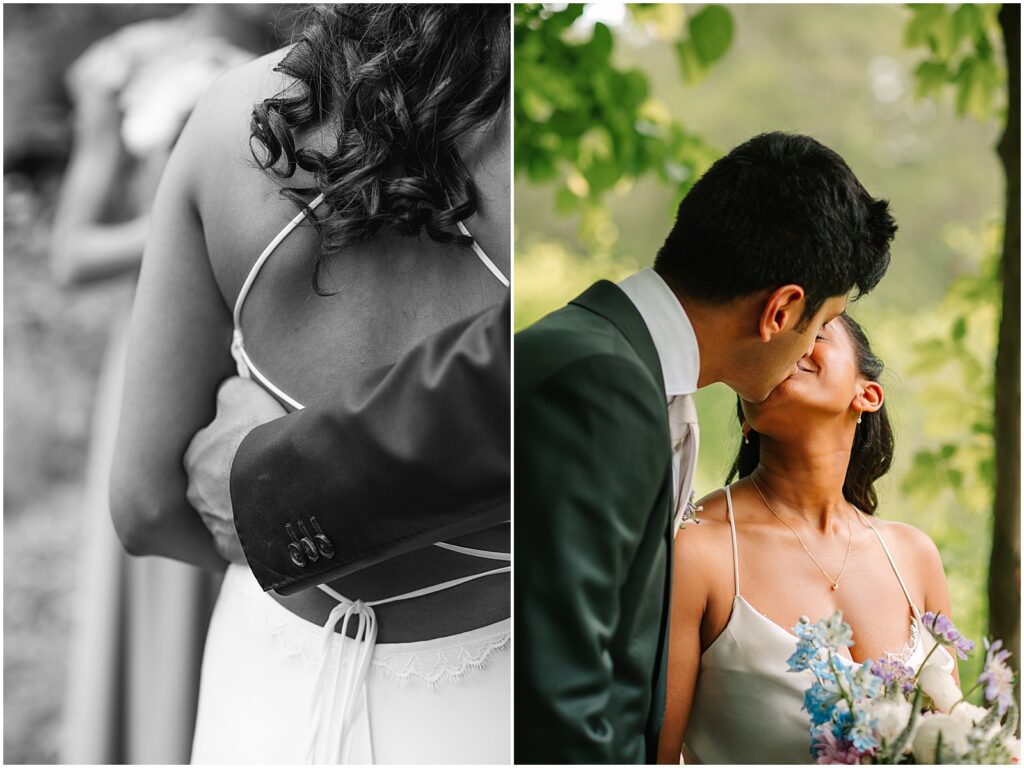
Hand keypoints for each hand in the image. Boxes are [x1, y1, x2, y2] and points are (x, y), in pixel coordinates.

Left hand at [184, 376, 286, 563]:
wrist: (280, 486)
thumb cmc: (260, 438)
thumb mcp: (244, 395)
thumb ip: (230, 391)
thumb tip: (227, 390)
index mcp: (194, 455)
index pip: (210, 444)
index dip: (233, 442)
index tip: (252, 442)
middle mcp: (194, 490)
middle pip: (214, 480)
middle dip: (232, 477)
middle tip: (264, 471)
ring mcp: (211, 521)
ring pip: (226, 510)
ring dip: (243, 505)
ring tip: (274, 497)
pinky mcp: (230, 547)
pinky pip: (240, 539)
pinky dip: (253, 533)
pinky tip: (272, 523)